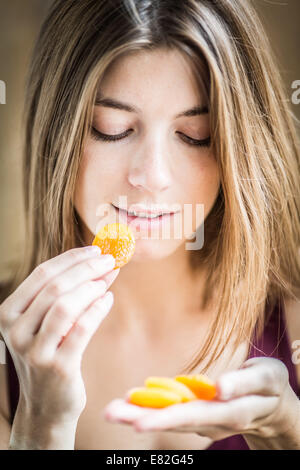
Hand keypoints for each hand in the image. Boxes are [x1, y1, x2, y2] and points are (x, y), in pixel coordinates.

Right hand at [0, 246, 118, 424]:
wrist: (46, 404)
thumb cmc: (49, 353)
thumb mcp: (44, 322)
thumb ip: (64, 293)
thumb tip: (98, 262)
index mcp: (8, 313)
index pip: (42, 274)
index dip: (72, 258)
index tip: (96, 250)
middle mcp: (15, 330)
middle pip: (55, 287)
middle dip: (87, 269)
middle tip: (110, 260)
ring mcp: (34, 350)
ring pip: (66, 305)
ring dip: (92, 287)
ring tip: (108, 280)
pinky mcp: (57, 366)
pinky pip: (82, 329)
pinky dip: (98, 309)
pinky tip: (108, 300)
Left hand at [104, 357, 299, 441]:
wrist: (272, 404)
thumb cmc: (270, 386)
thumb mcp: (267, 377)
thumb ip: (244, 381)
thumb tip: (219, 386)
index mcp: (229, 411)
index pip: (194, 415)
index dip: (167, 417)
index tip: (139, 421)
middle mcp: (212, 420)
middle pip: (173, 420)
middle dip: (141, 417)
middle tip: (111, 413)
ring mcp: (203, 419)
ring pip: (169, 417)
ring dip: (139, 414)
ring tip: (112, 410)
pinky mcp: (198, 412)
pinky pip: (172, 410)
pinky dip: (151, 407)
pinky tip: (130, 403)